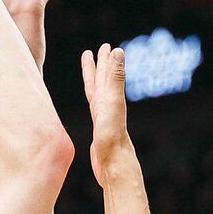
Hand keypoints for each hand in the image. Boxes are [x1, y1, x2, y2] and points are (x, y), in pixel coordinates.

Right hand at [81, 44, 136, 185]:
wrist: (114, 166)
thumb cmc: (113, 137)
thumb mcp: (112, 102)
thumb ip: (115, 78)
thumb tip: (118, 50)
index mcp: (110, 99)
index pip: (106, 75)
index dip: (105, 60)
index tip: (106, 47)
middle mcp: (107, 108)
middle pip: (102, 82)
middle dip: (101, 66)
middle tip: (101, 50)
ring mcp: (103, 120)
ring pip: (97, 95)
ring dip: (96, 82)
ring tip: (93, 73)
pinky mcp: (98, 133)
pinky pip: (94, 111)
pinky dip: (93, 104)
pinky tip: (94, 106)